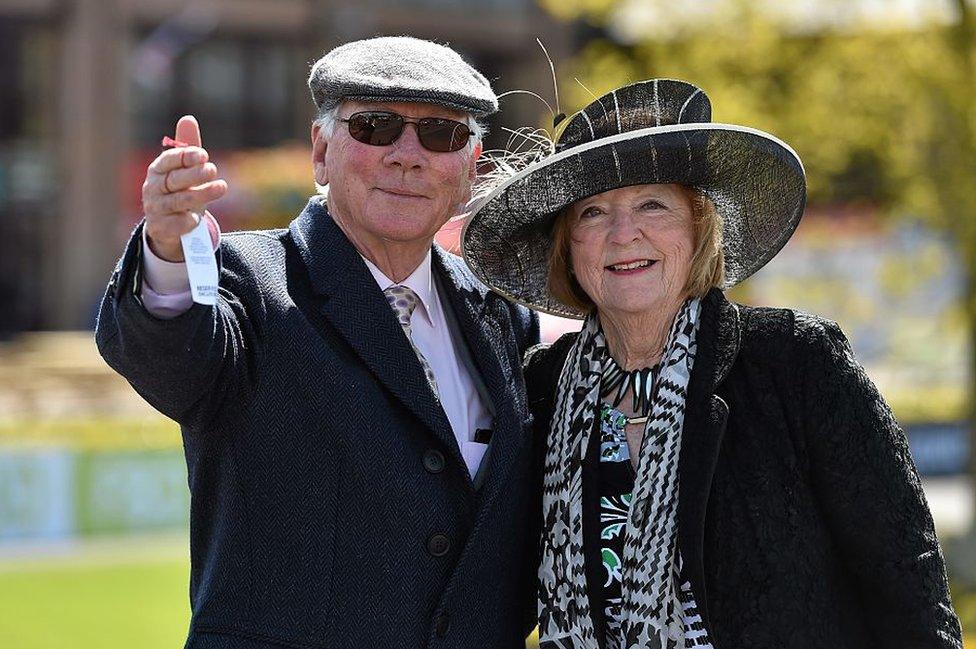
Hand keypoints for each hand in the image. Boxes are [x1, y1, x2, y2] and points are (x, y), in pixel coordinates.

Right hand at [142, 116, 227, 261]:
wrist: (168, 227)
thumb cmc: (179, 191)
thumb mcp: (184, 170)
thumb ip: (187, 148)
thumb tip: (189, 118)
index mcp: (158, 170)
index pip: (168, 160)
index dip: (185, 156)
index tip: (203, 154)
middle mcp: (153, 188)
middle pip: (174, 180)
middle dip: (194, 174)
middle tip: (213, 169)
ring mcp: (155, 209)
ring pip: (177, 201)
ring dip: (199, 195)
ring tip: (221, 187)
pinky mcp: (161, 228)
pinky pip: (175, 224)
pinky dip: (186, 220)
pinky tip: (197, 218)